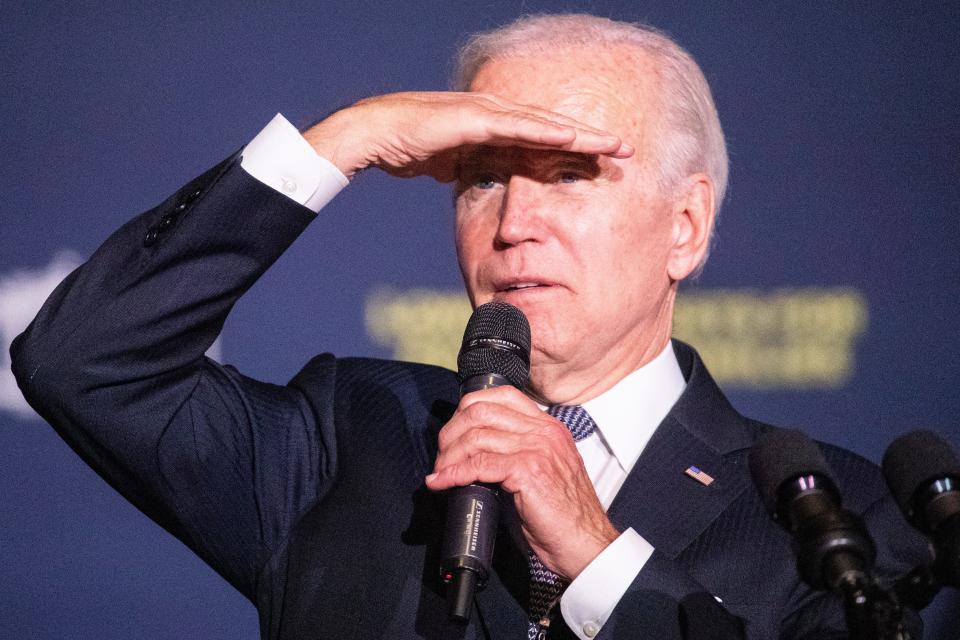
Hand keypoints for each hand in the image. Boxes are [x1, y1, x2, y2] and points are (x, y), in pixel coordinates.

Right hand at [302, 91, 632, 178]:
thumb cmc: (405, 148)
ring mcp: (484, 114)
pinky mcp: (471, 118)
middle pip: (553, 127)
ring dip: (580, 133)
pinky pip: (514, 126)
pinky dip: (544, 130)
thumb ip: (469, 167)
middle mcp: (494, 116)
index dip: (576, 148)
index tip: (606, 163)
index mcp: (492, 129)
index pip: (543, 139)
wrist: (371, 135)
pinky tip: (571, 134)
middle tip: (628, 149)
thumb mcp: (447, 164)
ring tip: (613, 143)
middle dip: (591, 138)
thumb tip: (480, 180)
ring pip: (543, 123)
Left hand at [426, 386, 619, 579]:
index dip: (469, 408)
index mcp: (548, 427)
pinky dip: (453, 474)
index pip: (502, 395)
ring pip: (476, 436)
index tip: (455, 430)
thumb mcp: (544, 470)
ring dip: (449, 455)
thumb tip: (475, 452)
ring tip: (440, 471)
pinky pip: (478, 465)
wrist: (586, 543)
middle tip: (442, 454)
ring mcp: (537, 449)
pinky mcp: (527, 471)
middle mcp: (543, 432)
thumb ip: (518, 452)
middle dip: (452, 431)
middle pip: (482, 411)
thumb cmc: (564, 515)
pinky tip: (442, 482)